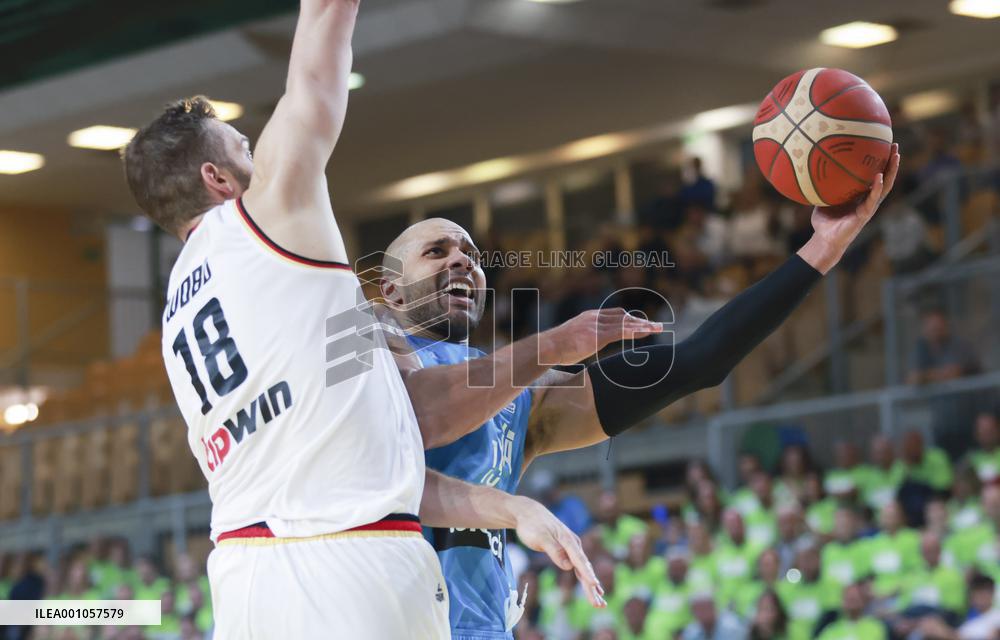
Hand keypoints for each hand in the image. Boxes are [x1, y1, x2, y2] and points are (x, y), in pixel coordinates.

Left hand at [510, 497, 606, 607]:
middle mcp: (573, 544)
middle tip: (599, 605)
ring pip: (583, 569)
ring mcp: (571, 547)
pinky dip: (586, 578)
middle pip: (584, 568)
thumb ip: (555, 551)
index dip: (587, 574)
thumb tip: (568, 566)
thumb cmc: (532, 524)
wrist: (528, 513)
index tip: (594, 585)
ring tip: (600, 603)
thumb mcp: (541, 537)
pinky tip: (594, 587)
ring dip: (591, 587)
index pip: (579, 560)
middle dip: (592, 587)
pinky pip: (579, 567)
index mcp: (568, 540)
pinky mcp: (567, 550)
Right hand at [540, 308, 662, 365]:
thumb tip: (578, 349)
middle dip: (640, 321)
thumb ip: (579, 341)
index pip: (614, 314)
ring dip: (643, 326)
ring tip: (658, 328)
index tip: (640, 323)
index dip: (629, 319)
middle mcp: (594, 318)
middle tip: (655, 325)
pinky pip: (621, 332)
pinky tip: (646, 333)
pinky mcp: (597, 336)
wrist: (547, 347)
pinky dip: (635, 332)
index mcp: (588, 317)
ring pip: (626, 323)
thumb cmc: (554, 348)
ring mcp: (596, 326)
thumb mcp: (569, 340)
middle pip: (624, 316)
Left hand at [799, 142, 900, 273]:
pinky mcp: (864, 215)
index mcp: (860, 195)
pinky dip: (876, 188)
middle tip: (895, 145)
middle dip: (891, 161)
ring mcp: (868, 206)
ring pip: (885, 187)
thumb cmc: (824, 220)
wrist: (824, 240)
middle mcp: (868, 199)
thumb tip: (809, 165)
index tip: (884, 144)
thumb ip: (822, 184)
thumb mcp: (822, 198)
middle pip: (885, 177)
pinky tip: (879, 177)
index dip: (880, 161)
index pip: (874, 174)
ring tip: (896, 156)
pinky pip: (872, 199)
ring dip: (891, 172)